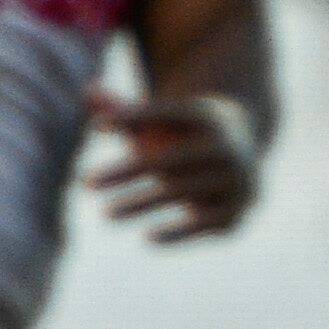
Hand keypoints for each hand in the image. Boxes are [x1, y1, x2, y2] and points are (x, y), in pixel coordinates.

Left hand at [86, 90, 260, 241]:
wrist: (243, 154)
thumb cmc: (186, 135)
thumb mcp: (164, 120)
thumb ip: (128, 110)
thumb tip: (89, 90)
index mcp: (209, 117)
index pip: (167, 113)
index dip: (133, 116)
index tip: (97, 126)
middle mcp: (227, 148)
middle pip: (170, 160)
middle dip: (126, 173)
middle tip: (86, 184)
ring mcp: (236, 182)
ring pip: (181, 193)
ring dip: (141, 204)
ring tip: (105, 213)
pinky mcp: (237, 212)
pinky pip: (205, 224)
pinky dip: (178, 233)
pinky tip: (146, 237)